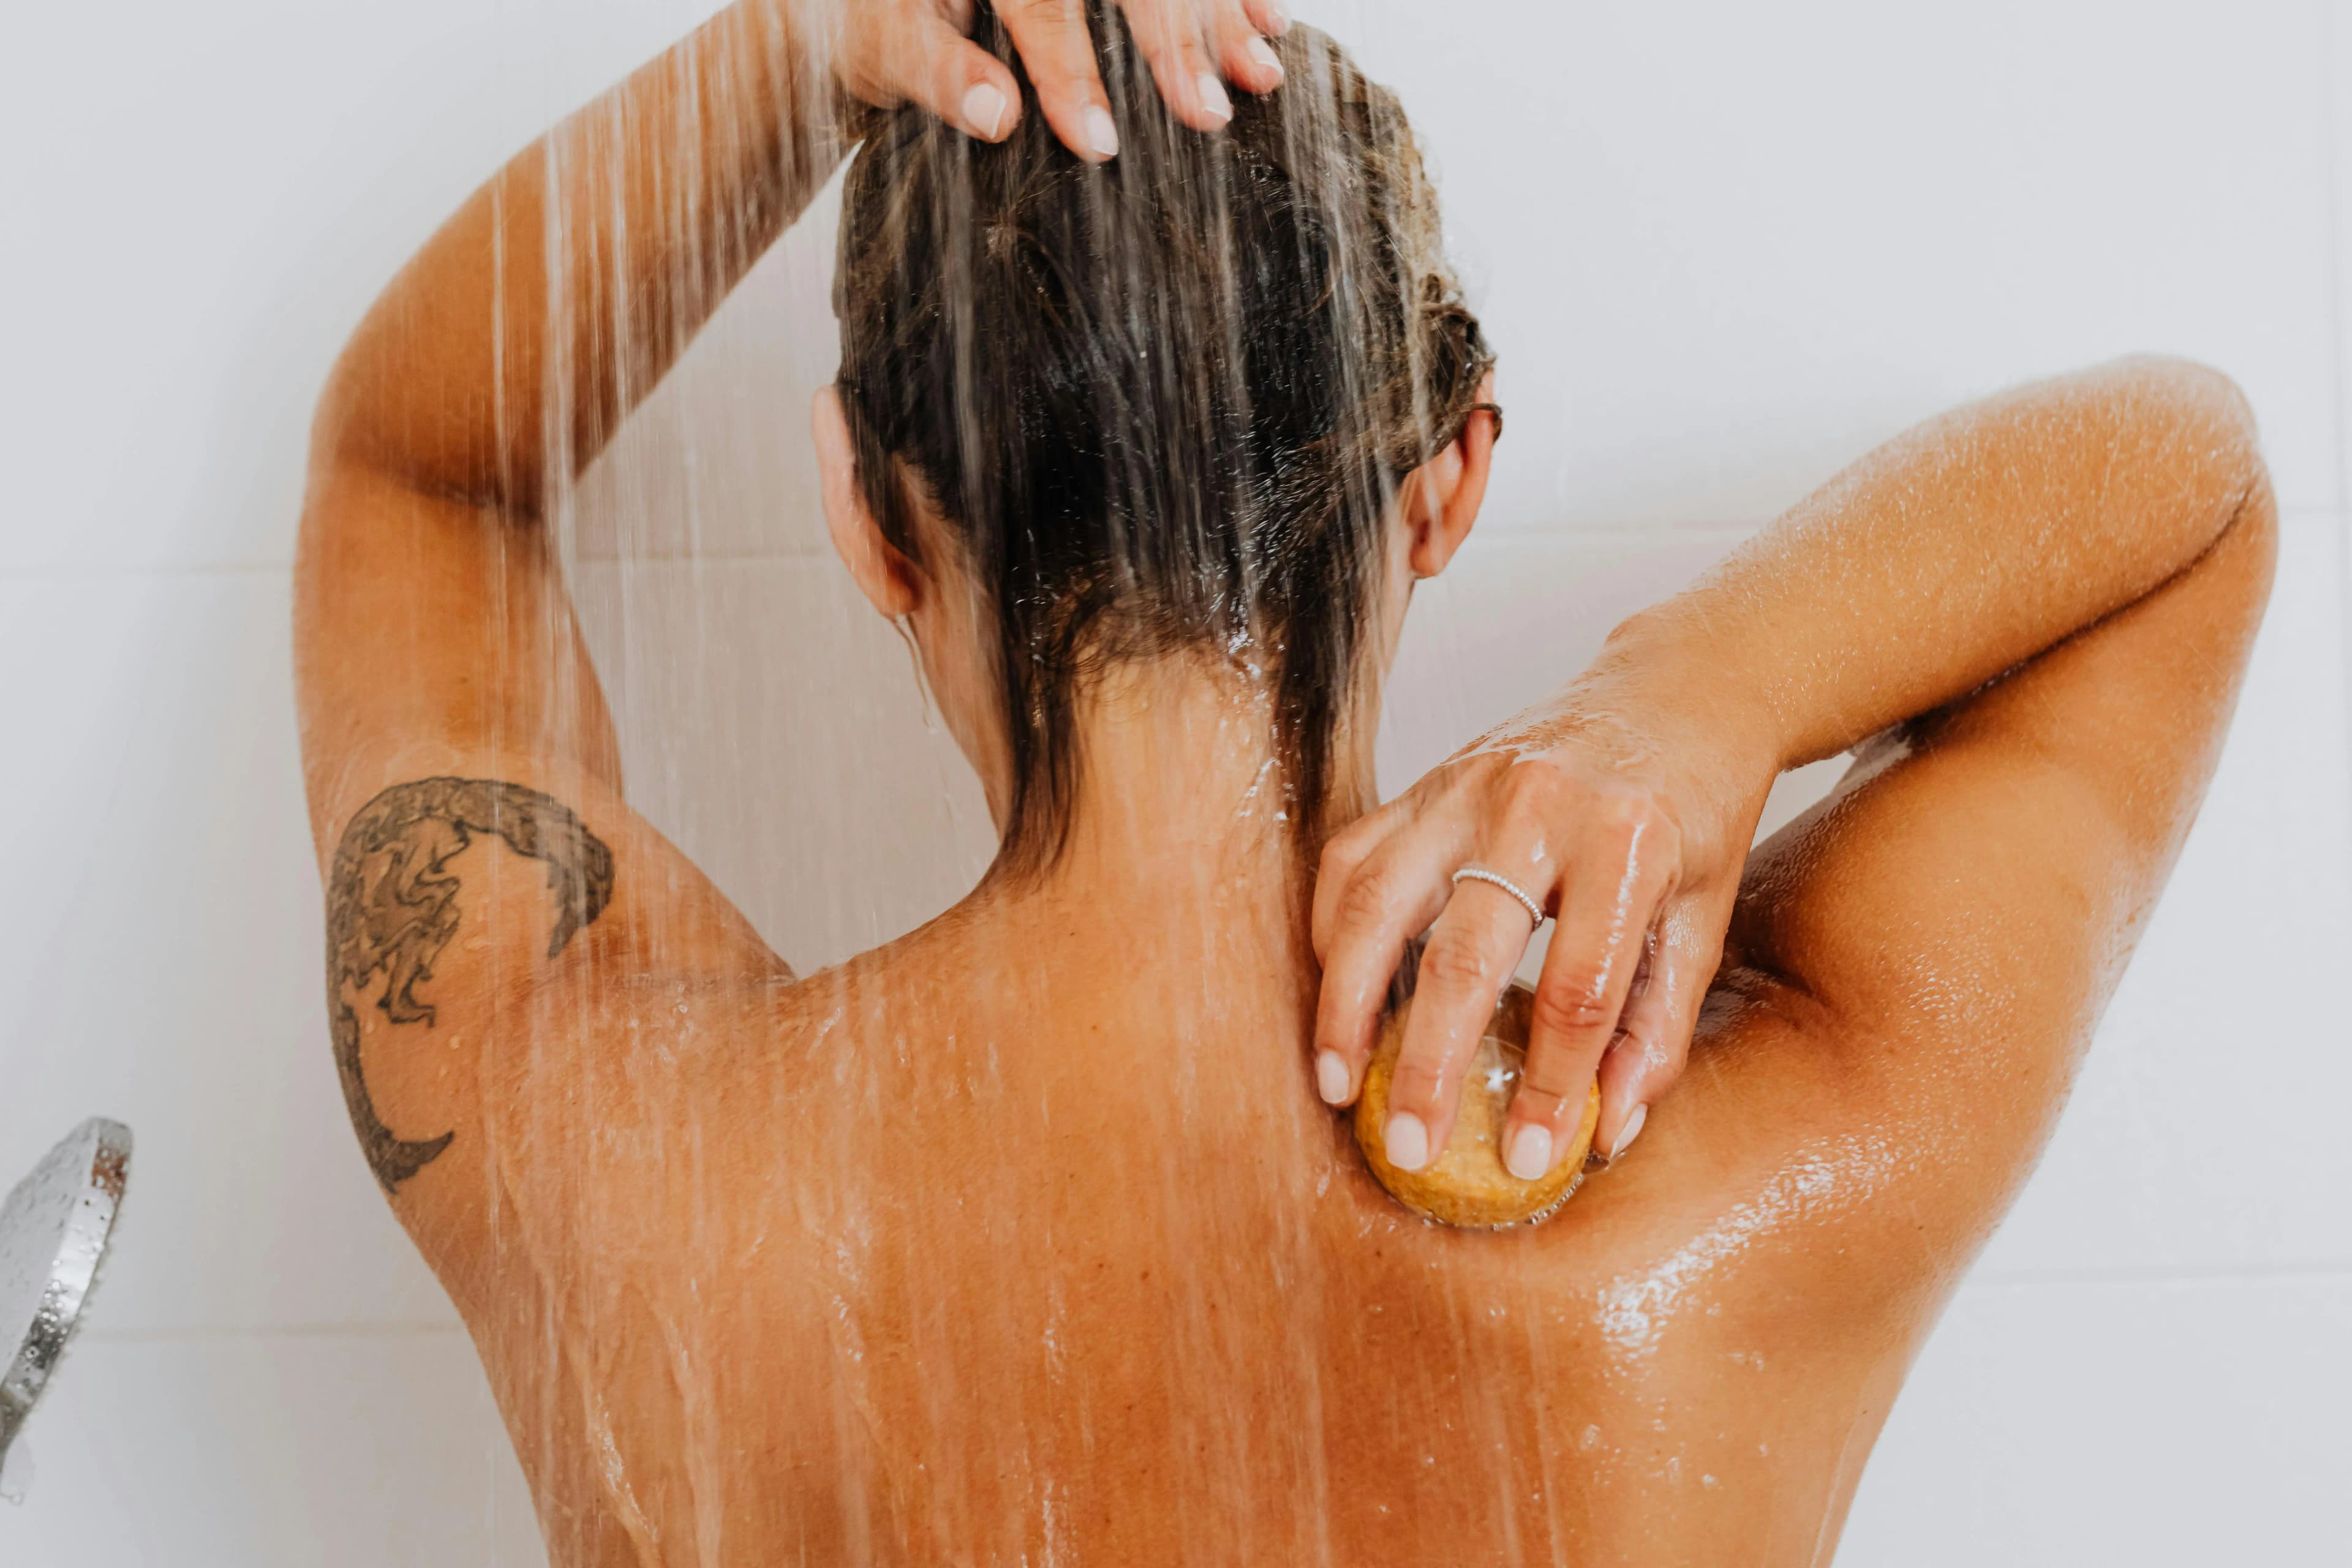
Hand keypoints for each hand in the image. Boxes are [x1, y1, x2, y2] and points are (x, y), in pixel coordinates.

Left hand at [829, 0, 1289, 159]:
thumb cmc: (876, 22)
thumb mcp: (881, 45)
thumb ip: (935, 72)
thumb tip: (997, 117)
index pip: (1040, 0)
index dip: (1070, 71)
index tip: (1100, 144)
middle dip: (1173, 41)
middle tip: (1209, 116)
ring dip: (1221, 13)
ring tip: (1262, 77)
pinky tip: (1271, 24)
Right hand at [1311, 679, 1777, 1182]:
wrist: (1677, 690)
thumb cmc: (1694, 810)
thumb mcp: (1703, 919)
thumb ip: (1656, 1027)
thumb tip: (1606, 1130)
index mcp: (1627, 844)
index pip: (1577, 991)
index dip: (1548, 1084)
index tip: (1524, 1156)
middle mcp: (1537, 807)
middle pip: (1463, 954)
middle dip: (1428, 1064)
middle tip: (1409, 1145)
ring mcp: (1468, 785)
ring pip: (1377, 900)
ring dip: (1348, 1001)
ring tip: (1339, 1082)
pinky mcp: (1427, 779)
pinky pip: (1353, 857)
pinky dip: (1334, 932)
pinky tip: (1338, 993)